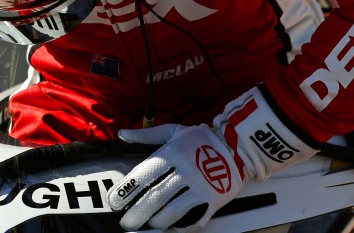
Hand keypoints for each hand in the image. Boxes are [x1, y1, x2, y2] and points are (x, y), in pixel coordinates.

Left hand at [109, 87, 316, 231]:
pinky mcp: (212, 201)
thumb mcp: (173, 131)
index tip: (114, 202)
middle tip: (126, 222)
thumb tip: (123, 134)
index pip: (143, 176)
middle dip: (137, 214)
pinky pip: (193, 219)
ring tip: (146, 225)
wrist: (239, 146)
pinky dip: (179, 226)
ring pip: (172, 212)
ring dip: (156, 222)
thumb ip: (146, 134)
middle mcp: (185, 172)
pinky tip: (168, 227)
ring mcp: (200, 188)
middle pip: (155, 198)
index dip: (126, 191)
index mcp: (172, 154)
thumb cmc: (203, 139)